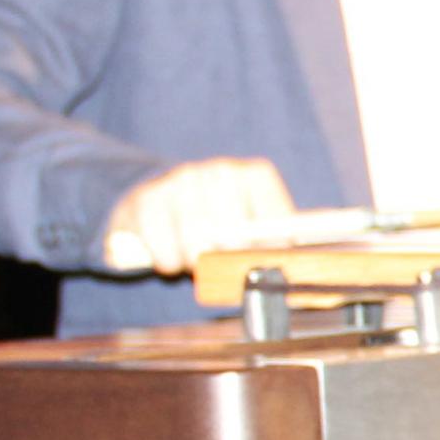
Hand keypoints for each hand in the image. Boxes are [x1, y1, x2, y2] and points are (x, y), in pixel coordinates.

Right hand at [102, 157, 299, 273]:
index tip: (256, 265)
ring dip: (194, 263)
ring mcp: (183, 179)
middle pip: (235, 235)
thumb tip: (290, 268)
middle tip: (218, 266)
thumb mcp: (250, 230)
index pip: (274, 223)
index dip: (265, 253)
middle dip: (225, 260)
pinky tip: (170, 258)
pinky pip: (165, 247)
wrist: (157, 203)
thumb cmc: (214, 225)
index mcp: (255, 176)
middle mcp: (221, 171)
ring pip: (197, 241)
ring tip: (193, 262)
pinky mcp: (149, 197)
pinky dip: (168, 262)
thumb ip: (272, 245)